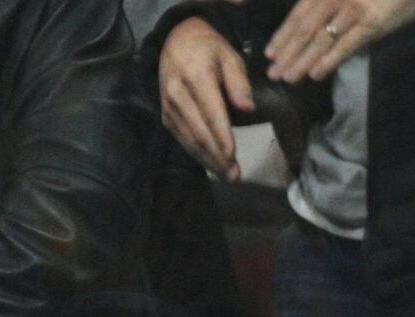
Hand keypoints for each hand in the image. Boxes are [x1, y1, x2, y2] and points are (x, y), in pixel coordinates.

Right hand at [159, 17, 255, 182]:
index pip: (211, 112)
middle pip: (199, 133)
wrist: (176, 43)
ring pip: (190, 140)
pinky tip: (211, 164)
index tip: (232, 154)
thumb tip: (247, 108)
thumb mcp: (229, 56)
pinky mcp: (166, 117)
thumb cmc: (208, 49)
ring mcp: (169, 108)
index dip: (221, 136)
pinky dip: (197, 154)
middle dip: (217, 157)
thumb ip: (238, 81)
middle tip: (235, 176)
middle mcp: (178, 96)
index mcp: (196, 78)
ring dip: (208, 160)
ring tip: (227, 176)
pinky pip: (183, 139)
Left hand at [265, 0, 414, 82]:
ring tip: (289, 78)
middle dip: (287, 53)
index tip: (269, 54)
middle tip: (273, 74)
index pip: (298, 15)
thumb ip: (322, 7)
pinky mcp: (372, 22)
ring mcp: (354, 9)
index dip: (282, 35)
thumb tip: (300, 37)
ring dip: (303, 61)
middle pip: (305, 29)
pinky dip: (329, 60)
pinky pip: (346, 44)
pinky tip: (316, 74)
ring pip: (322, 39)